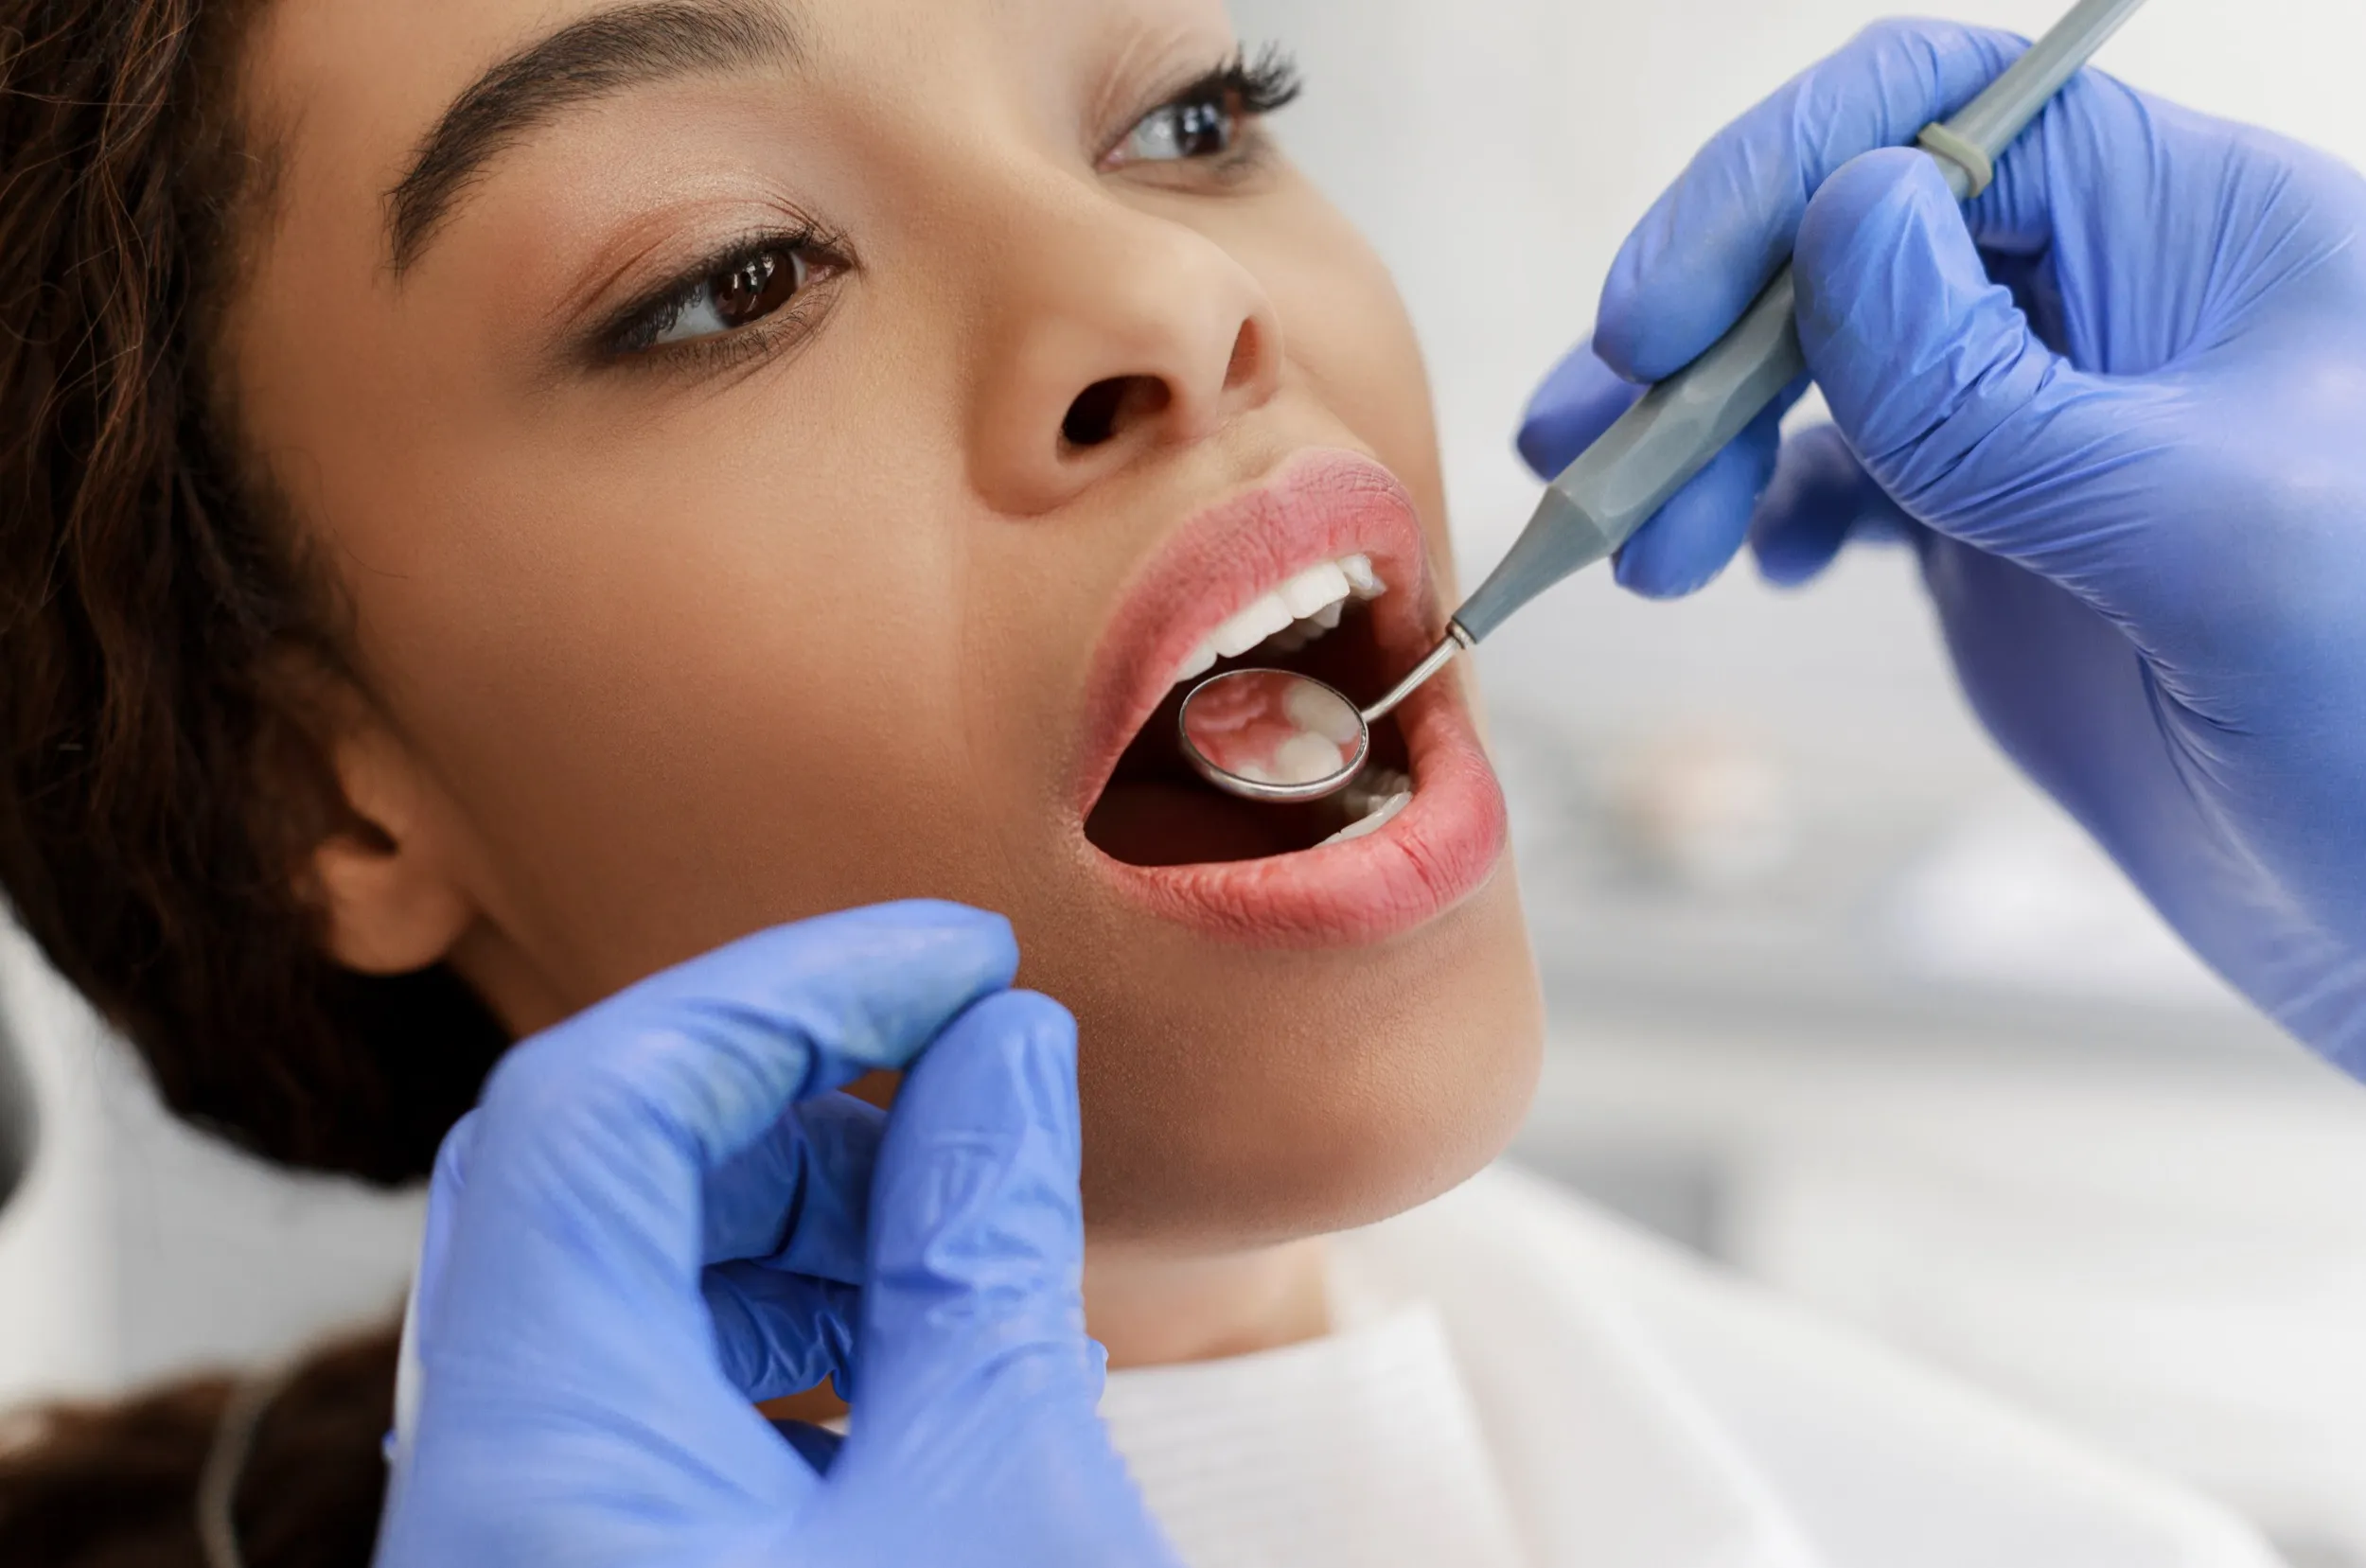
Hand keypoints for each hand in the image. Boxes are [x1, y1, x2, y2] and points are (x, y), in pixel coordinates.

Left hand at [373, 902, 1178, 1567]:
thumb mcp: (1003, 1500)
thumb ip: (983, 1253)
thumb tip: (1007, 1049)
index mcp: (542, 1454)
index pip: (597, 1101)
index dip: (789, 987)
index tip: (960, 964)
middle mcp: (490, 1485)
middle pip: (596, 1173)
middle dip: (800, 1094)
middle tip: (970, 1073)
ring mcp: (533, 1533)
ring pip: (625, 1282)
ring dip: (805, 1216)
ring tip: (968, 1236)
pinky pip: (650, 1392)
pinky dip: (785, 1332)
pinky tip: (924, 1359)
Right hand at [1518, 21, 2365, 1064]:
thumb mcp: (2208, 543)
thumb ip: (2003, 394)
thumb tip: (1839, 220)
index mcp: (2189, 238)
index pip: (1941, 115)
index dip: (1774, 185)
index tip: (1653, 322)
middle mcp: (2106, 304)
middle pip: (1843, 236)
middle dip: (1700, 341)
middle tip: (1593, 460)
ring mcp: (2045, 422)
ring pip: (1821, 360)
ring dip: (1699, 433)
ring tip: (1632, 543)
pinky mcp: (2005, 533)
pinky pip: (1845, 474)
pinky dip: (1764, 508)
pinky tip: (1748, 566)